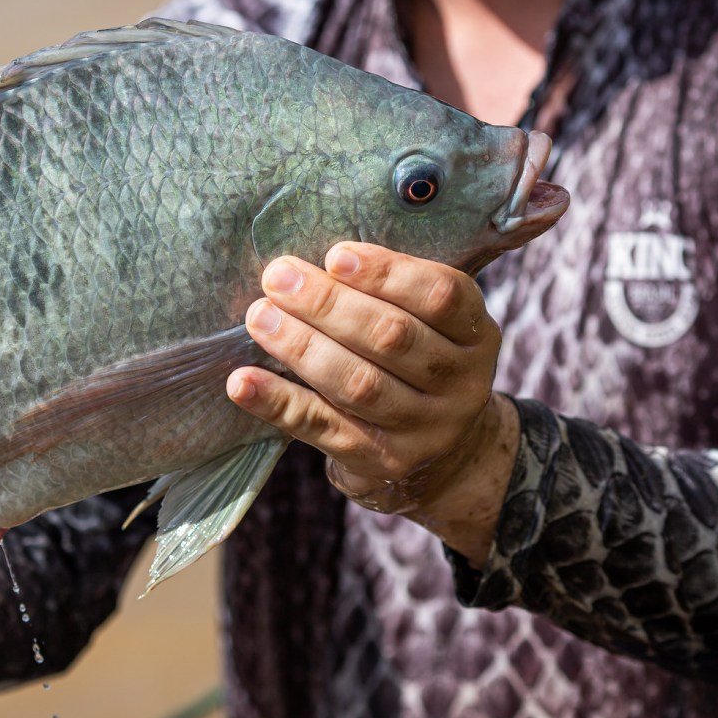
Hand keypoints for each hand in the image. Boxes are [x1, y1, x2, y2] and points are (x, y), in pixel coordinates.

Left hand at [226, 243, 518, 563]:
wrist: (447, 456)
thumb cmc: (421, 364)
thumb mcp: (433, 325)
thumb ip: (393, 292)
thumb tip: (312, 260)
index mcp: (475, 334)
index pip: (440, 296)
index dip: (387, 273)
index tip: (335, 255)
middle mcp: (460, 384)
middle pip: (392, 337)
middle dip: (328, 304)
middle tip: (278, 277)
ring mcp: (424, 429)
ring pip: (358, 384)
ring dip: (301, 346)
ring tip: (260, 317)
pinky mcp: (380, 462)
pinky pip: (323, 428)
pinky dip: (278, 402)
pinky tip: (242, 382)